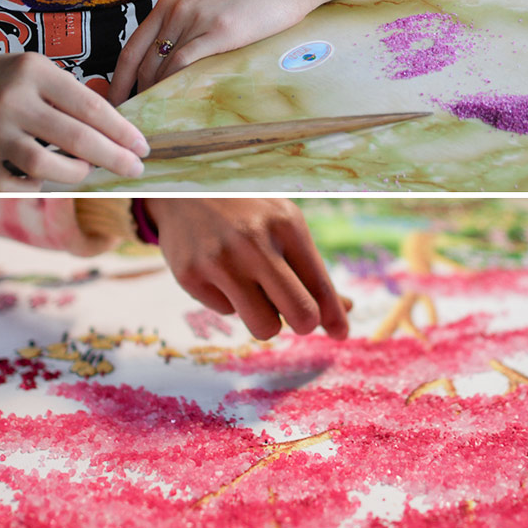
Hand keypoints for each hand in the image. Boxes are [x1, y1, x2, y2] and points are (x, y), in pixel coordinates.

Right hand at [0, 52, 146, 189]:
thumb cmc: (7, 81)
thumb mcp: (40, 72)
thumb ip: (75, 96)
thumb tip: (122, 134)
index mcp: (34, 73)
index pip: (91, 107)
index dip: (123, 132)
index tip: (142, 147)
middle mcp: (12, 101)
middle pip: (76, 139)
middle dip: (114, 159)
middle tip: (135, 169)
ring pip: (46, 166)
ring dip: (77, 174)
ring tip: (87, 170)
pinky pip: (14, 185)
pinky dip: (36, 187)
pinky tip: (44, 179)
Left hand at [110, 0, 327, 102]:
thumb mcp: (211, 2)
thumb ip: (191, 24)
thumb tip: (182, 58)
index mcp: (170, 4)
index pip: (131, 48)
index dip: (118, 79)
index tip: (116, 101)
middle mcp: (176, 11)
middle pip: (142, 61)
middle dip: (132, 93)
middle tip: (132, 119)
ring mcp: (196, 20)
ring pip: (161, 65)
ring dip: (153, 94)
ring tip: (153, 118)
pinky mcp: (220, 31)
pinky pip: (185, 62)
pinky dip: (173, 85)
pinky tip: (175, 102)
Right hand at [144, 198, 349, 340]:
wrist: (182, 193)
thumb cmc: (248, 214)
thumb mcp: (284, 226)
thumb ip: (310, 269)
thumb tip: (345, 309)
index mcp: (286, 224)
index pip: (320, 284)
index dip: (334, 315)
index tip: (341, 334)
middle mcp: (254, 242)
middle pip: (300, 313)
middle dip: (305, 324)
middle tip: (300, 319)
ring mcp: (220, 260)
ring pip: (264, 327)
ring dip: (265, 319)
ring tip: (255, 291)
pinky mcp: (189, 276)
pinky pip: (226, 312)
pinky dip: (229, 299)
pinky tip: (219, 272)